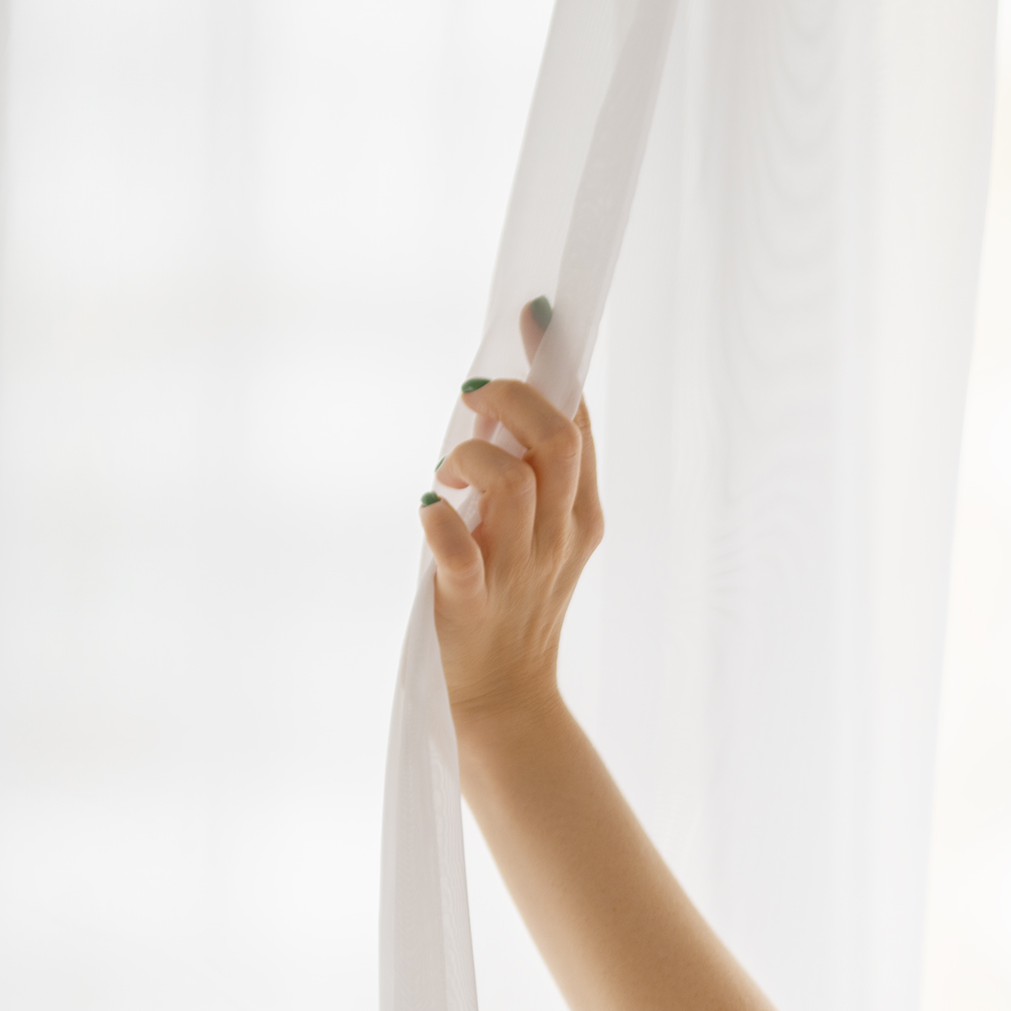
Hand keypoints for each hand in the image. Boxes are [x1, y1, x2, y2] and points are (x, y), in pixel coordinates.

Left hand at [421, 376, 602, 722]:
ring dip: (470, 455)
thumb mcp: (540, 532)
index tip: (533, 315)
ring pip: (511, 484)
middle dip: (512, 400)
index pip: (578, 423)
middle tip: (475, 400)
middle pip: (554, 442)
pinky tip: (430, 507)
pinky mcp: (471, 601)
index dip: (555, 363)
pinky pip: (458, 552)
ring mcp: (519, 570)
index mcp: (580, 513)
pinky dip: (439, 520)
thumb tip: (492, 399)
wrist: (505, 696)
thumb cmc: (512, 602)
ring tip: (451, 470)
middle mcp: (558, 536)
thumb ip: (529, 472)